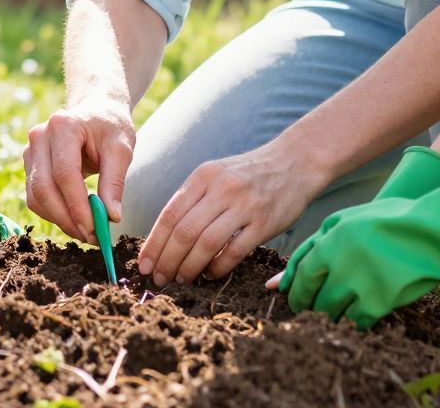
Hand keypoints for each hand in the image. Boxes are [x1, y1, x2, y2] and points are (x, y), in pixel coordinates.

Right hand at [24, 99, 134, 242]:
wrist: (96, 110)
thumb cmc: (110, 127)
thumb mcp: (121, 149)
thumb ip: (115, 182)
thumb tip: (111, 217)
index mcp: (63, 126)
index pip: (65, 174)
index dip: (77, 206)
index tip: (95, 230)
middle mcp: (39, 136)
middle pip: (44, 188)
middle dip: (66, 218)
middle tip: (91, 237)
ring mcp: (30, 150)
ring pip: (36, 196)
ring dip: (59, 219)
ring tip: (86, 231)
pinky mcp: (29, 164)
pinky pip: (35, 196)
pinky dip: (53, 213)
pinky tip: (74, 219)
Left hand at [136, 141, 322, 285]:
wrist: (295, 161)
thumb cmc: (249, 173)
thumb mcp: (217, 174)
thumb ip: (193, 199)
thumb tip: (164, 238)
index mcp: (204, 176)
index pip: (170, 214)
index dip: (154, 244)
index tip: (143, 265)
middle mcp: (222, 188)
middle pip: (184, 231)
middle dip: (167, 260)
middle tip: (159, 278)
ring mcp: (245, 205)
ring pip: (206, 243)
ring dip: (189, 267)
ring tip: (182, 279)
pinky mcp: (265, 222)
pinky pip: (235, 251)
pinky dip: (218, 267)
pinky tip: (211, 273)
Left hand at [277, 160, 439, 328]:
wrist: (436, 233)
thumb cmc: (393, 221)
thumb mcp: (350, 219)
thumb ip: (315, 244)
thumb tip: (278, 282)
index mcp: (329, 239)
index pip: (299, 275)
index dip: (296, 290)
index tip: (298, 297)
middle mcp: (339, 263)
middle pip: (312, 298)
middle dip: (311, 305)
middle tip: (317, 307)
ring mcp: (358, 284)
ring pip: (330, 313)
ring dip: (332, 314)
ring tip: (343, 308)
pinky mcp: (378, 303)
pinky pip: (355, 323)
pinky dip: (355, 322)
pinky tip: (364, 313)